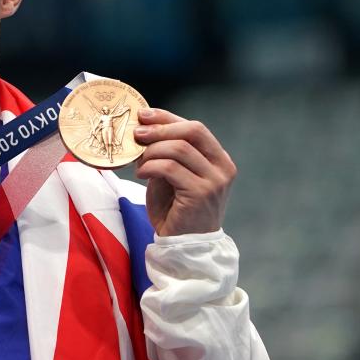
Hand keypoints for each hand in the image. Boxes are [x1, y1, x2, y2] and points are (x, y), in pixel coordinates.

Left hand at [133, 108, 236, 236]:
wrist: (184, 245)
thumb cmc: (175, 209)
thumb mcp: (172, 174)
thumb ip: (167, 153)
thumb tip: (143, 126)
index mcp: (218, 159)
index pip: (195, 127)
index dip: (167, 117)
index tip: (143, 114)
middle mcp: (222, 167)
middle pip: (193, 130)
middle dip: (160, 128)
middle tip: (136, 134)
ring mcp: (215, 181)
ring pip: (179, 148)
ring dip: (151, 151)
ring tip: (139, 163)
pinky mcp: (201, 194)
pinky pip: (170, 168)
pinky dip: (150, 167)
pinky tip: (142, 174)